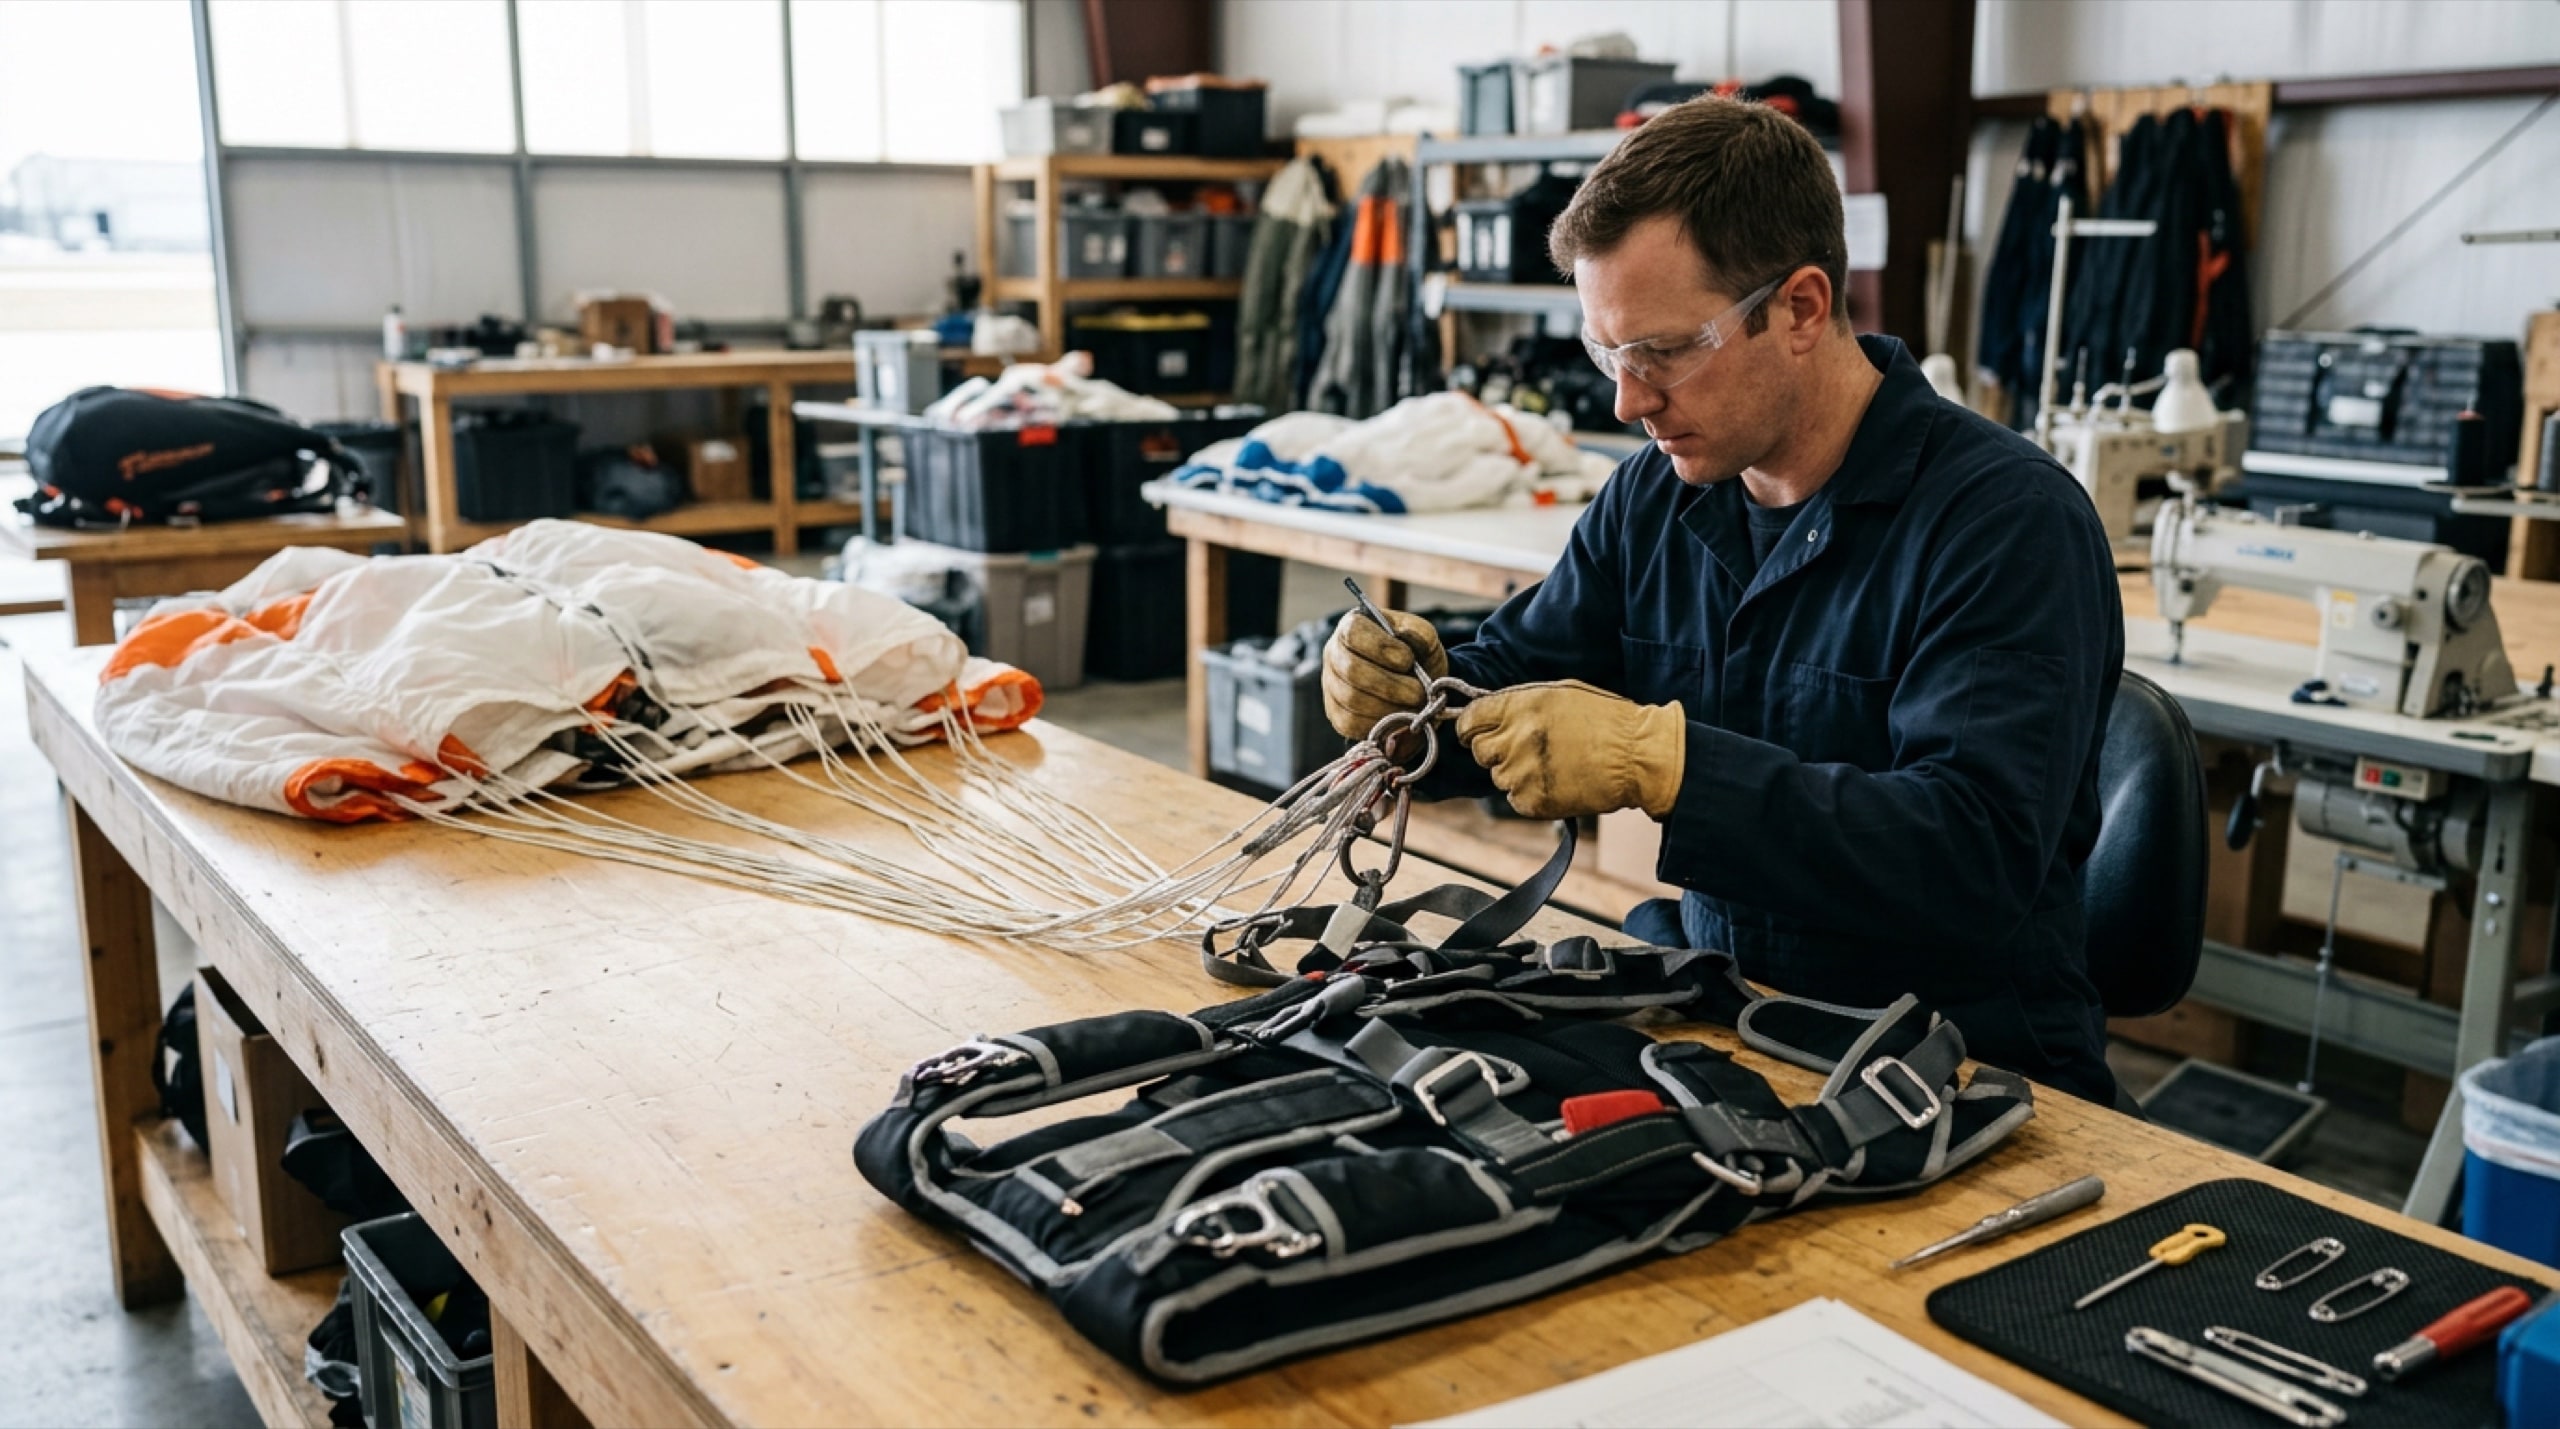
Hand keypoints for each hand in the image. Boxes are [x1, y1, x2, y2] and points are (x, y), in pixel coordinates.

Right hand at [1322, 608, 1447, 739]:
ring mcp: (1331, 685)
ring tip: (1415, 709)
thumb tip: (1406, 644)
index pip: (1354, 632)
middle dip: (1390, 685)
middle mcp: (1334, 653)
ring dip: (1389, 707)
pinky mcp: (1336, 714)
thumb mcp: (1425, 638)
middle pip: (1351, 670)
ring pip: (1352, 699)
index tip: (1408, 660)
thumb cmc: (1418, 656)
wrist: (1417, 684)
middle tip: (1419, 694)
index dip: (1380, 647)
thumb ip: (1420, 635)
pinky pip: (1351, 723)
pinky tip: (1400, 720)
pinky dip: (1380, 725)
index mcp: (1353, 626)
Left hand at [1454, 680, 1686, 819]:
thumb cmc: (1605, 720)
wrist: (1637, 757)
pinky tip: (1556, 781)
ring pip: (1498, 776)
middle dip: (1495, 750)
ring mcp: (1523, 773)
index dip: (1471, 727)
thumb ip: (1520, 703)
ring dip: (1515, 772)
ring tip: (1550, 764)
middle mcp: (1516, 738)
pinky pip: (1515, 798)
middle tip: (1524, 749)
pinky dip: (1530, 794)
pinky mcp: (1533, 801)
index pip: (1469, 720)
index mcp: (1521, 706)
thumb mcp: (1560, 693)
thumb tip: (1490, 711)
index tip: (1476, 732)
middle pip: (1480, 751)